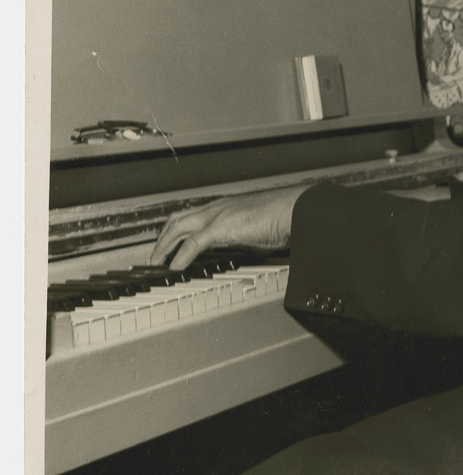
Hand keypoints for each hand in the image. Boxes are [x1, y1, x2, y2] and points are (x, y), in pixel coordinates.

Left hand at [150, 185, 307, 268]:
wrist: (294, 209)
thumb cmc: (284, 217)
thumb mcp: (260, 230)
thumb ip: (251, 239)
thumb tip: (253, 250)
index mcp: (226, 206)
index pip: (192, 215)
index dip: (176, 230)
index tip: (170, 244)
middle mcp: (218, 207)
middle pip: (177, 219)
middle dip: (162, 238)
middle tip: (155, 255)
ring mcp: (218, 215)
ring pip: (178, 228)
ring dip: (164, 246)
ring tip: (157, 262)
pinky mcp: (222, 227)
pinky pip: (193, 244)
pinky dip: (180, 256)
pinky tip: (175, 267)